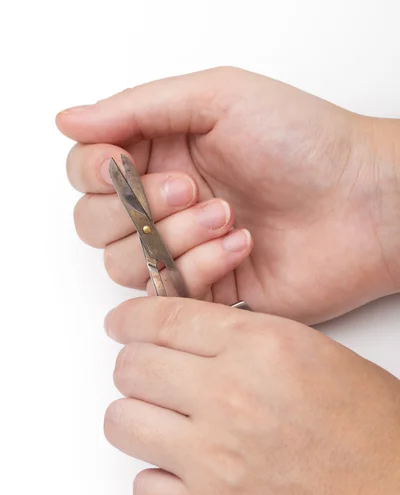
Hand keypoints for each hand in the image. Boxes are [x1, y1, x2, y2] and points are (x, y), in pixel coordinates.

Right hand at [56, 67, 399, 323]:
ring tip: (227, 216)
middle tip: (190, 188)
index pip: (88, 172)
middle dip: (135, 208)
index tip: (120, 164)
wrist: (360, 202)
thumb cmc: (302, 141)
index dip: (93, 173)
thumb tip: (68, 121)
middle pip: (94, 224)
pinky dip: (200, 268)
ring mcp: (183, 249)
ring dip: (172, 238)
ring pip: (124, 264)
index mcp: (161, 154)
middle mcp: (165, 204)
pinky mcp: (206, 289)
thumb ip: (137, 109)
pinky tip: (243, 244)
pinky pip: (167, 294)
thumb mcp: (218, 98)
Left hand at [103, 298, 399, 494]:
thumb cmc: (375, 434)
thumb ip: (247, 341)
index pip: (161, 317)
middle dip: (133, 369)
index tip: (120, 327)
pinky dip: (157, 478)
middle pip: (131, 366)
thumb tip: (191, 340)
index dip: (130, 320)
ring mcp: (215, 457)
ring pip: (122, 422)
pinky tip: (185, 473)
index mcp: (261, 346)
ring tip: (165, 426)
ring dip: (137, 420)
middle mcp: (230, 394)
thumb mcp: (314, 356)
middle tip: (149, 379)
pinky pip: (143, 487)